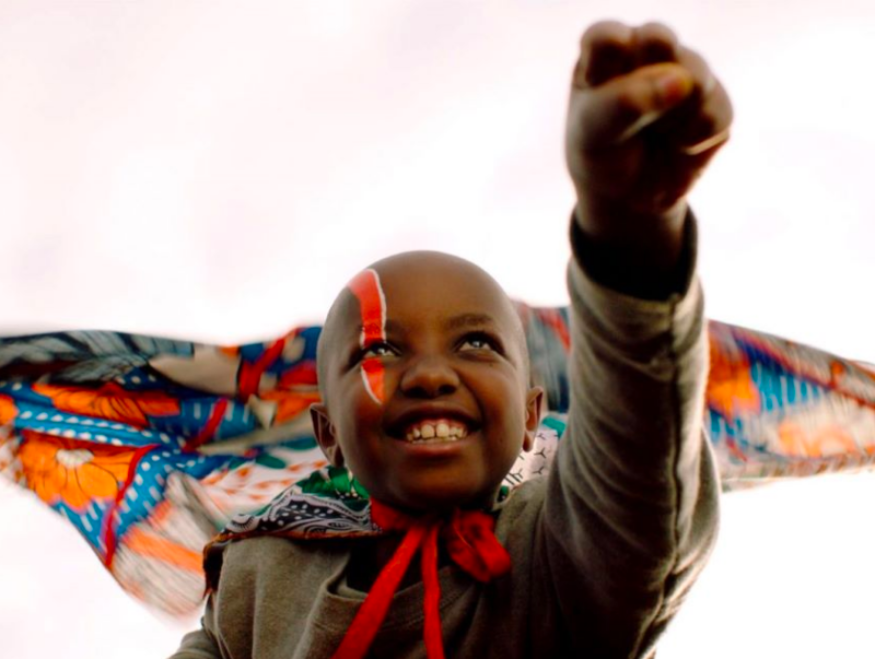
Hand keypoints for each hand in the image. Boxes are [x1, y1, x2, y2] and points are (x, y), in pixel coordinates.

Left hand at [566, 21, 731, 258]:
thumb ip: (625, 102)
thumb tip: (683, 80)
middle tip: (643, 108)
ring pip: (695, 77)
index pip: (606, 37)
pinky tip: (678, 146)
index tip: (607, 86)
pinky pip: (715, 114)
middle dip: (651, 75)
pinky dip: (693, 139)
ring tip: (655, 135)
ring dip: (672, 117)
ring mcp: (686, 70)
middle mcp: (646, 50)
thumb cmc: (600, 153)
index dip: (611, 58)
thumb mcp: (594, 133)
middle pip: (657, 38)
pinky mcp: (715, 101)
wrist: (628, 195)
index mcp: (603, 52)